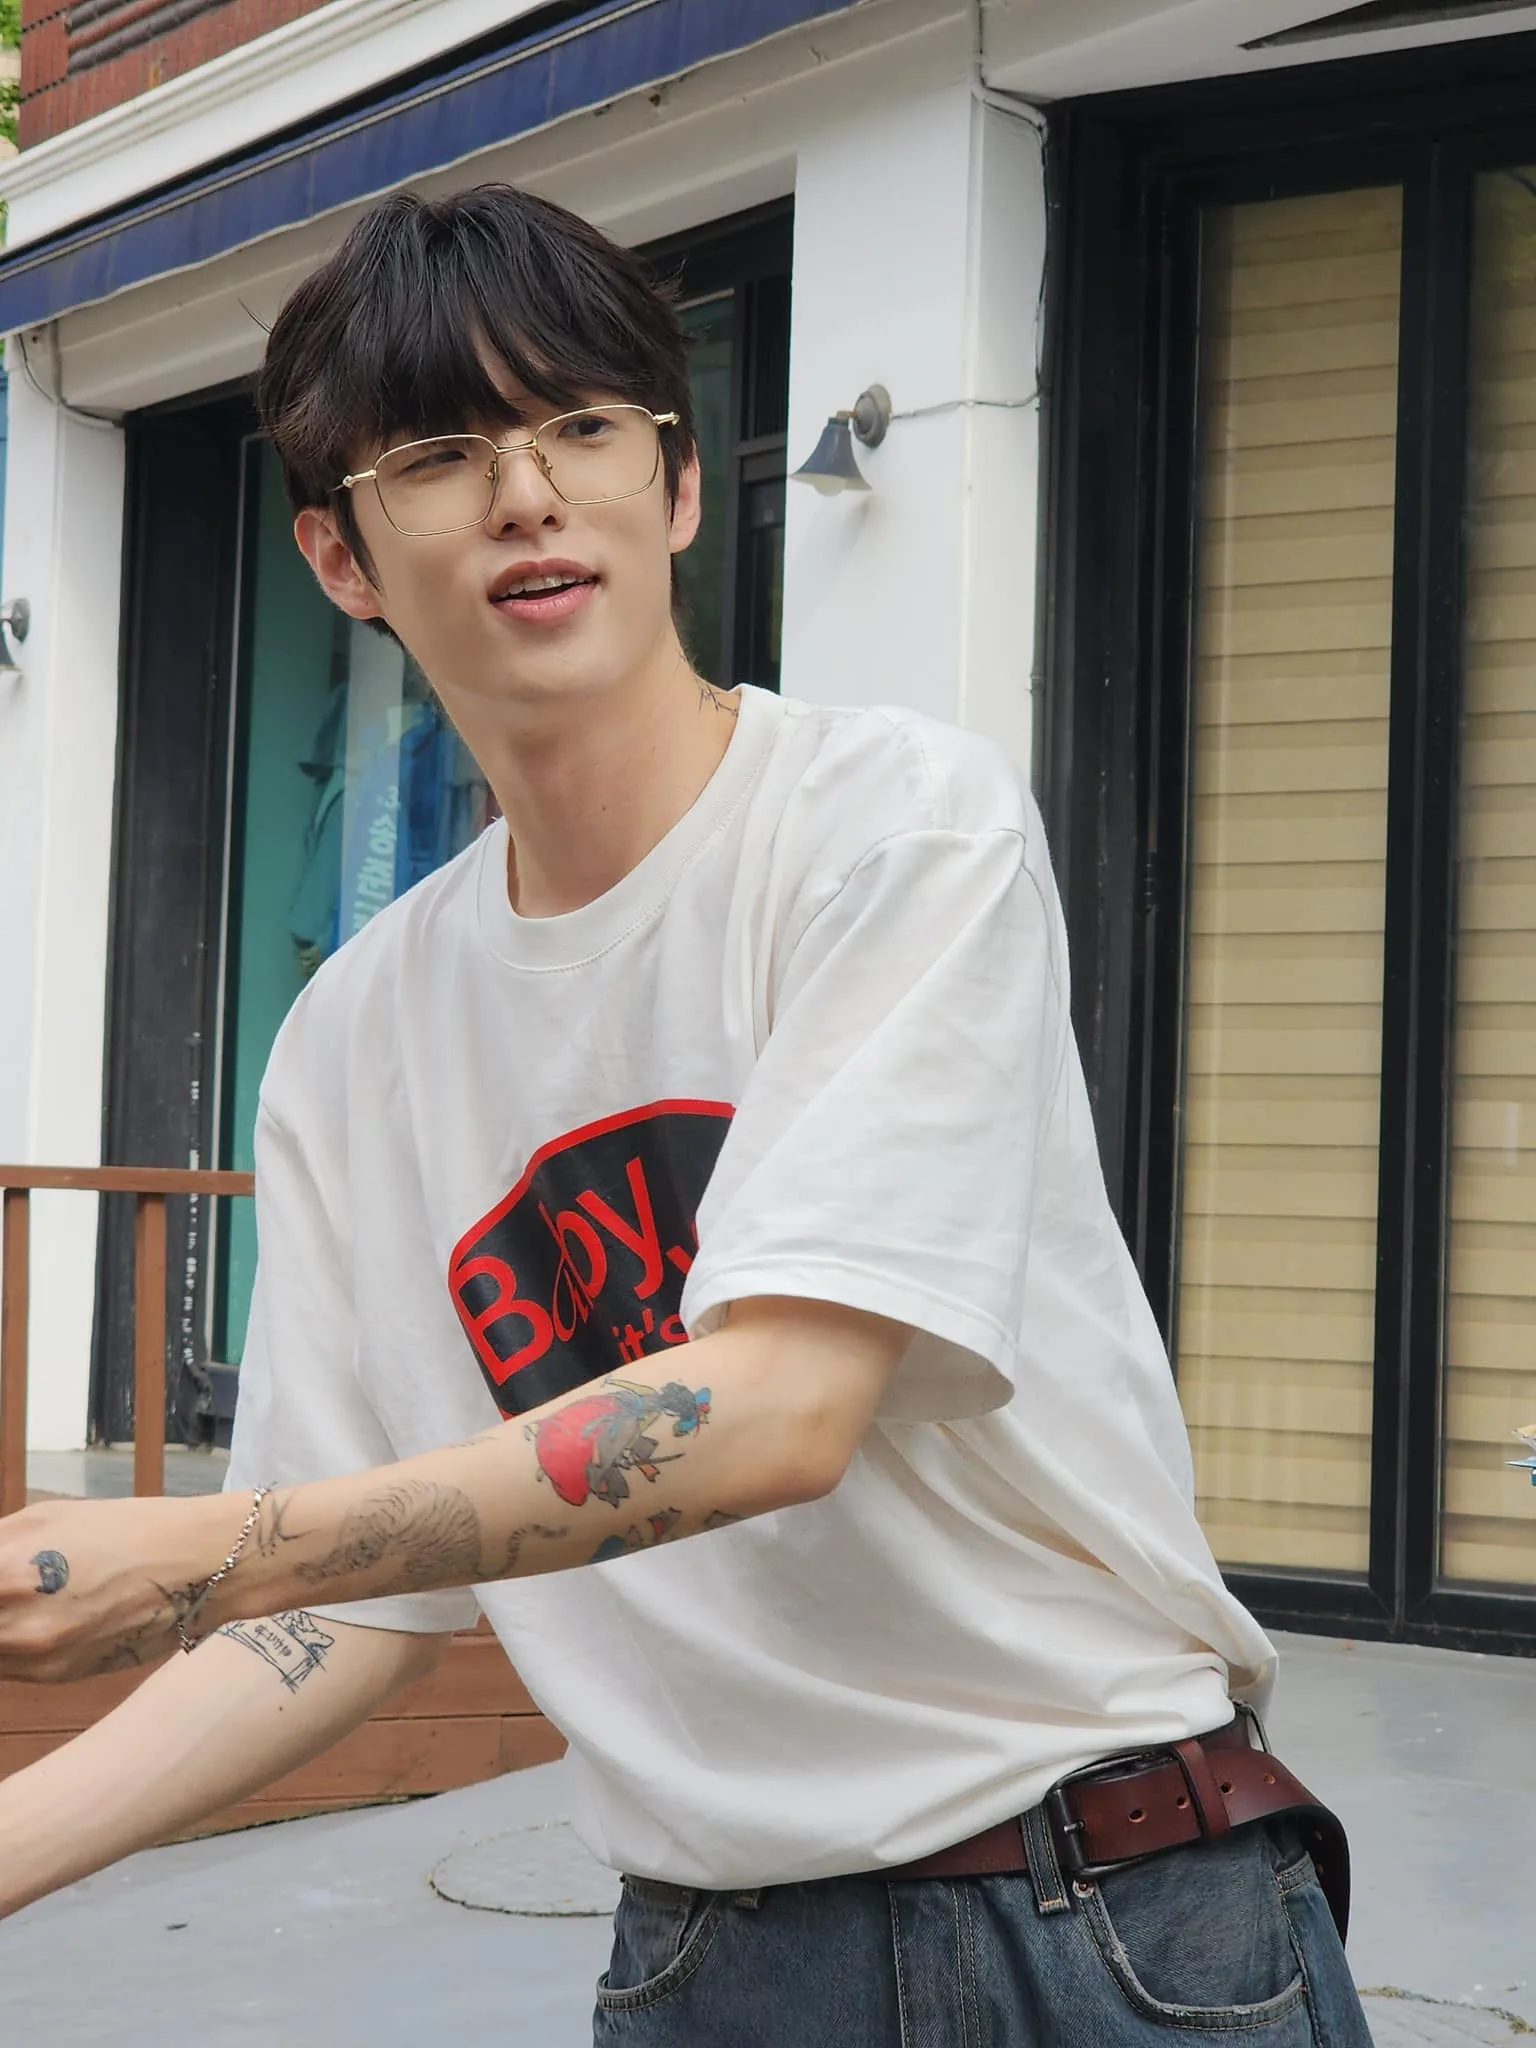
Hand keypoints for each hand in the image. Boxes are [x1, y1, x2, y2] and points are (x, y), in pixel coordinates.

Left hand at [0, 1494, 241, 1682]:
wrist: (200, 1566)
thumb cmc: (126, 1528)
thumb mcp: (45, 1517)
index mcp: (5, 1572)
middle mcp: (15, 1625)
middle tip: (8, 1587)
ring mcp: (37, 1659)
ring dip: (0, 1625)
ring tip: (31, 1596)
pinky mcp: (59, 1678)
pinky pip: (12, 1666)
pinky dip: (13, 1643)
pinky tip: (43, 1615)